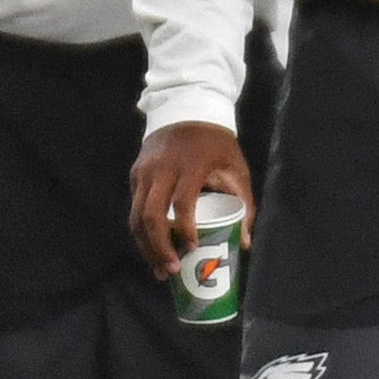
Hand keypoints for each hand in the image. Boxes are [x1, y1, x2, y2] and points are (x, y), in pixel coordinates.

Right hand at [129, 118, 256, 279]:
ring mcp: (145, 171)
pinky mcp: (135, 173)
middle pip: (152, 215)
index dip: (185, 229)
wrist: (187, 108)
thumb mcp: (236, 167)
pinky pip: (134, 208)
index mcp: (191, 165)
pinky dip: (141, 232)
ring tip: (160, 269)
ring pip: (137, 215)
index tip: (194, 248)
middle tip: (172, 270)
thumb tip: (244, 243)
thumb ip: (244, 203)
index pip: (182, 202)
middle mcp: (162, 169)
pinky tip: (152, 249)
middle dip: (160, 248)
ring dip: (146, 246)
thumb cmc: (216, 143)